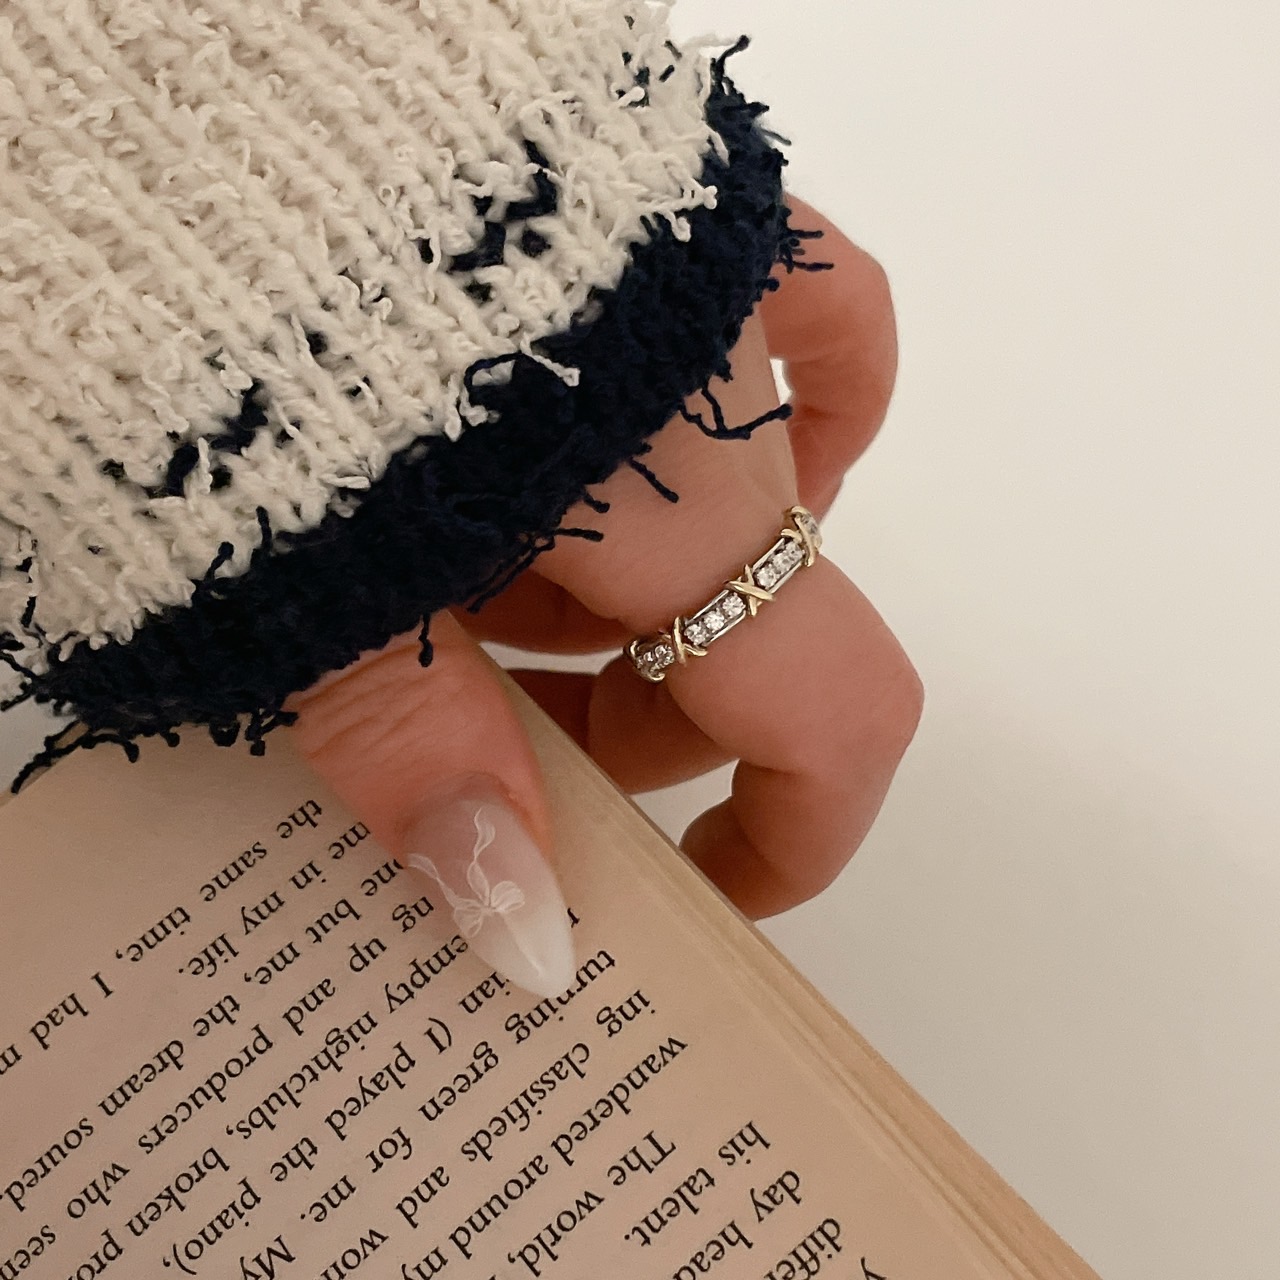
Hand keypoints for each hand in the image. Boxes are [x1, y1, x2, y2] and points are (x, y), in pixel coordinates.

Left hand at [283, 195, 920, 996]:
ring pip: (745, 490)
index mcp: (659, 502)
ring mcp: (699, 278)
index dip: (795, 832)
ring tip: (489, 574)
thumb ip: (420, 762)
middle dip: (651, 711)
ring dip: (649, 578)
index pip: (825, 708)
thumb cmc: (205, 363)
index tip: (711, 887)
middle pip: (752, 613)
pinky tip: (731, 425)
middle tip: (520, 733)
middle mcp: (713, 391)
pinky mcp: (662, 193)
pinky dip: (800, 384)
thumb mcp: (292, 593)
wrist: (164, 100)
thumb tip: (526, 939)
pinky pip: (807, 291)